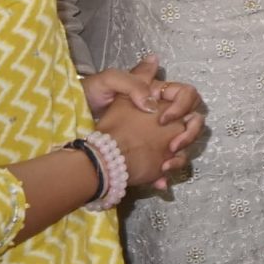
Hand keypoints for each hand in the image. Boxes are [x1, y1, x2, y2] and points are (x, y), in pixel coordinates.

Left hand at [86, 56, 204, 177]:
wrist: (71, 124)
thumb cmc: (89, 98)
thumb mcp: (108, 81)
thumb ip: (134, 83)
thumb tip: (154, 101)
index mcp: (155, 95)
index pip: (186, 95)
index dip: (182, 106)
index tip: (164, 119)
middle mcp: (160, 115)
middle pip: (192, 121)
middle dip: (189, 134)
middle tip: (172, 146)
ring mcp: (156, 137)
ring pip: (183, 146)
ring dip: (180, 156)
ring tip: (165, 166)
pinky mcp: (148, 155)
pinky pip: (166, 165)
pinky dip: (164, 175)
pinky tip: (158, 182)